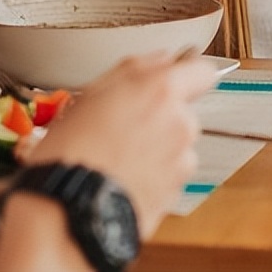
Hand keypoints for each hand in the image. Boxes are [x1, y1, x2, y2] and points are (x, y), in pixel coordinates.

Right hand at [25, 51, 217, 236]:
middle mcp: (180, 123)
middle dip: (160, 117)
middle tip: (122, 126)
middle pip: (183, 111)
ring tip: (117, 157)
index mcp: (161, 91)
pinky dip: (152, 175)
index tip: (176, 76)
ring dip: (155, 149)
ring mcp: (182, 161)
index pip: (202, 70)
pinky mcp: (176, 192)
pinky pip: (169, 175)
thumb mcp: (91, 94)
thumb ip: (134, 69)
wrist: (69, 212)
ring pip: (176, 145)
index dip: (189, 71)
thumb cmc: (71, 153)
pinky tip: (122, 177)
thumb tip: (159, 59)